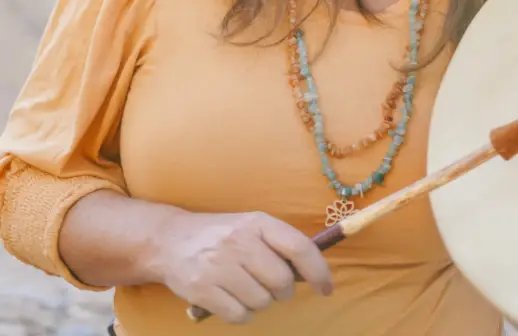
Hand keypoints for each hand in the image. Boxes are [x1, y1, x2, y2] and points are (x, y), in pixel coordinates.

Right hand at [151, 210, 333, 323]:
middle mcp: (240, 241)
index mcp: (258, 222)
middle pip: (281, 281)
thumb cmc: (222, 235)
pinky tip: (232, 299)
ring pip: (261, 301)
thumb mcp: (251, 227)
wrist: (170, 239)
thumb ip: (278, 244)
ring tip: (245, 287)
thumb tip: (311, 273)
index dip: (318, 270)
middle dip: (282, 290)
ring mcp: (219, 266)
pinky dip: (242, 314)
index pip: (299, 247)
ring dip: (259, 302)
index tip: (327, 288)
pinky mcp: (201, 289)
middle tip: (271, 286)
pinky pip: (239, 316)